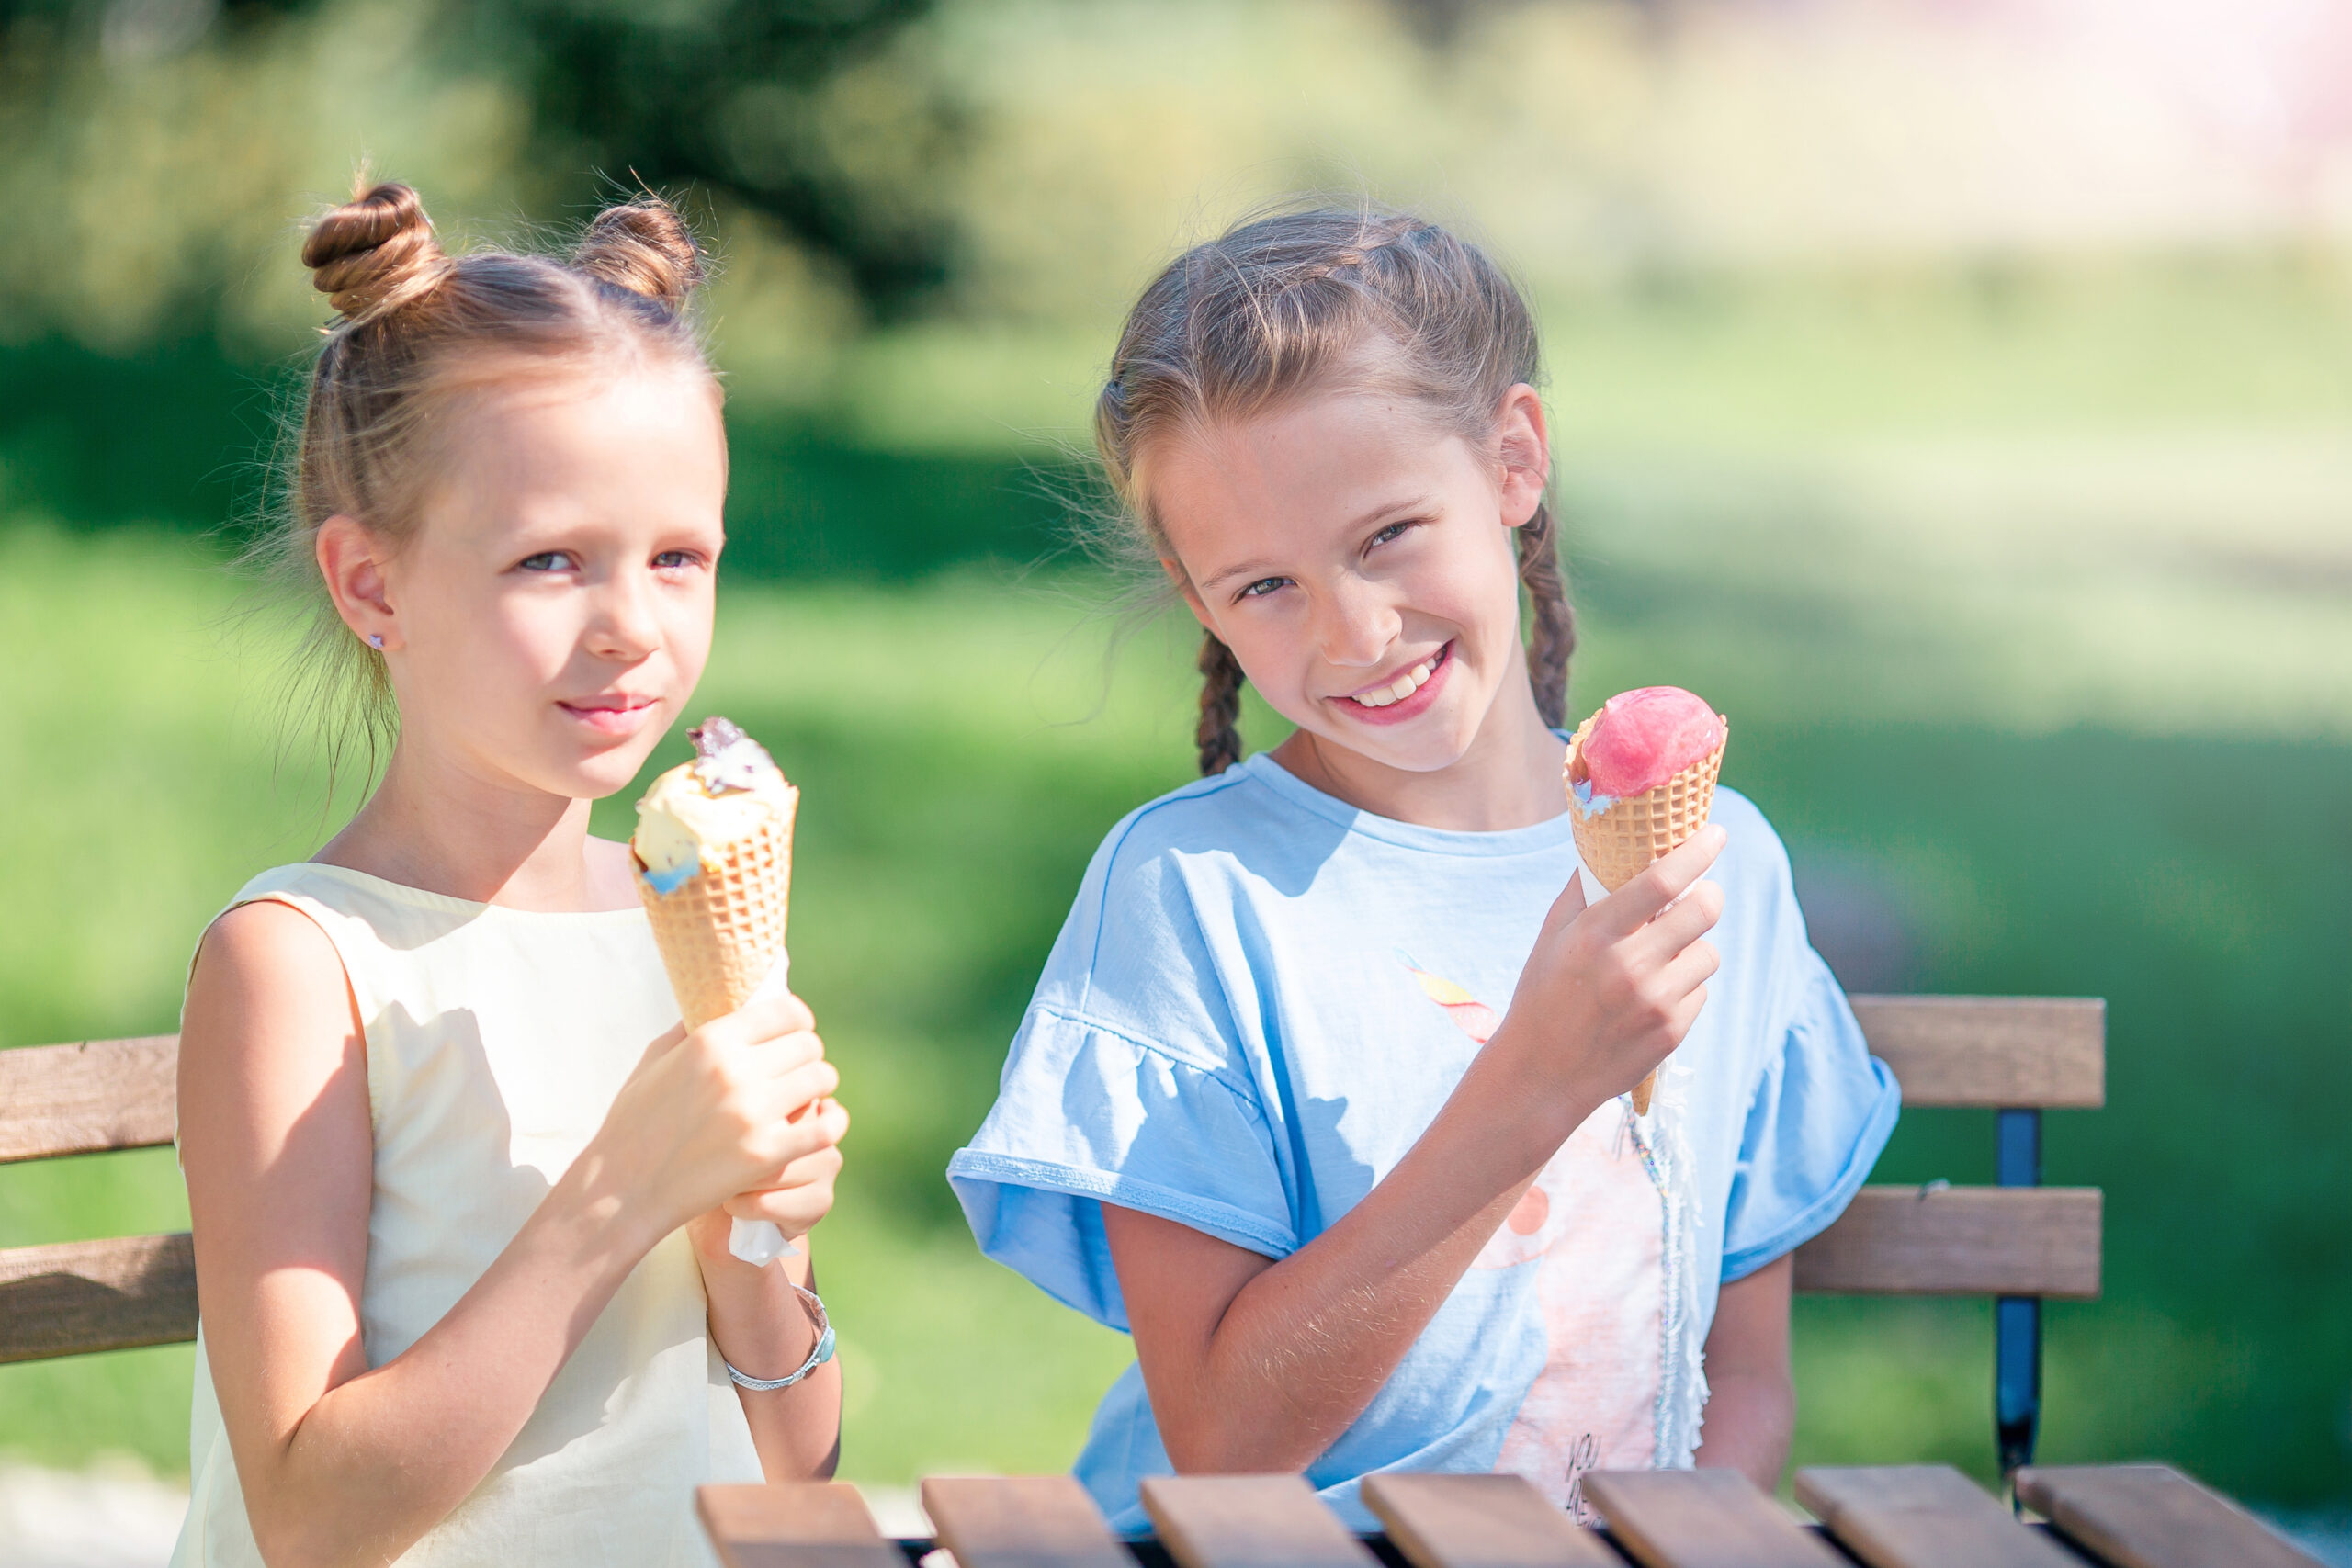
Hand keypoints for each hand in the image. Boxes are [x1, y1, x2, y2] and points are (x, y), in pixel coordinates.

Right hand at [576, 993, 842, 1244]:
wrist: (622, 1189)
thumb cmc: (634, 1123)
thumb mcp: (654, 1060)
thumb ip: (691, 1028)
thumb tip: (723, 1001)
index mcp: (711, 1040)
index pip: (788, 1010)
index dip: (798, 1021)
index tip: (795, 1034)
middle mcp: (736, 1070)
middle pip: (809, 1044)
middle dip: (807, 1056)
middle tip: (797, 1072)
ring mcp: (753, 1112)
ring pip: (822, 1079)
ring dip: (818, 1087)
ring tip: (805, 1099)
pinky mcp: (766, 1153)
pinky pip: (826, 1127)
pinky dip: (832, 1122)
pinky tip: (823, 1123)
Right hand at [1488, 824, 1726, 1126]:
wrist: (1541, 1074)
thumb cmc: (1542, 995)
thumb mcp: (1551, 936)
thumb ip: (1583, 891)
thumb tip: (1612, 846)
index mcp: (1596, 934)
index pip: (1662, 881)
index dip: (1697, 852)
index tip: (1716, 834)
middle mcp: (1630, 966)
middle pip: (1704, 911)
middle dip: (1710, 896)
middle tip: (1703, 895)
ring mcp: (1655, 1002)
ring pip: (1708, 954)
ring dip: (1693, 949)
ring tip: (1662, 960)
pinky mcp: (1672, 1033)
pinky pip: (1700, 993)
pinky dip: (1684, 989)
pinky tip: (1652, 999)